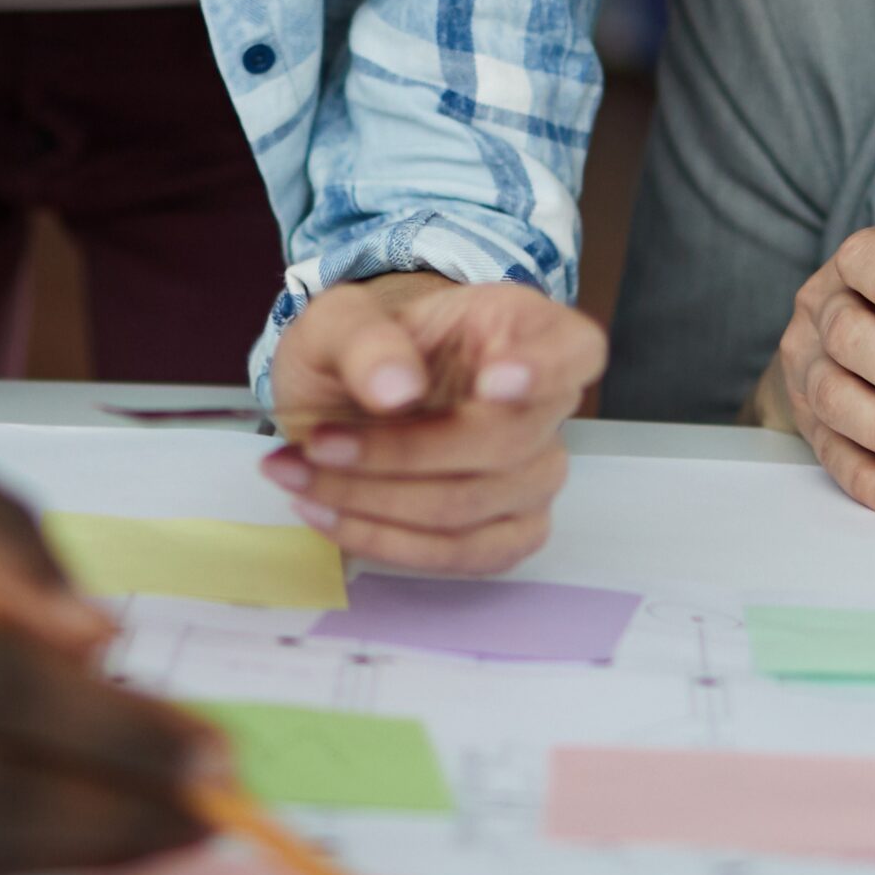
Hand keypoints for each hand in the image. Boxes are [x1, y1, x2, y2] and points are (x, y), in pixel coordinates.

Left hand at [261, 275, 605, 574]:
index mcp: (524, 328)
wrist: (344, 397)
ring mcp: (534, 474)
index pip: (574, 351)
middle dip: (399, 454)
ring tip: (300, 476)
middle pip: (503, 444)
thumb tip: (399, 388)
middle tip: (315, 441)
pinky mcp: (509, 531)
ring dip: (377, 503)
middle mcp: (545, 405)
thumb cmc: (358, 348)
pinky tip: (329, 513)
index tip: (491, 382)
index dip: (544, 370)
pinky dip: (386, 542)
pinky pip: (461, 555)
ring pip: (471, 507)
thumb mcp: (339, 319)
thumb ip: (364, 339)